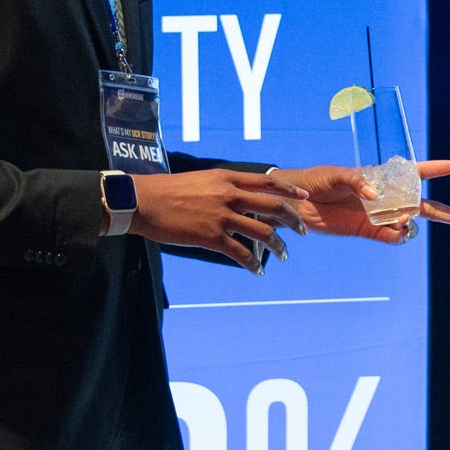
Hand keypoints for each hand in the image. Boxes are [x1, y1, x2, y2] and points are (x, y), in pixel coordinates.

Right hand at [131, 168, 309, 269]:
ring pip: (262, 232)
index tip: (305, 197)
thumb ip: (223, 185)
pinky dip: (253, 264)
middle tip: (303, 232)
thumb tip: (239, 194)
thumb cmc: (169, 190)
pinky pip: (240, 253)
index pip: (268, 181)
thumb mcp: (202, 179)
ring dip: (278, 246)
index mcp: (227, 177)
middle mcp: (229, 194)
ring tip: (284, 256)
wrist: (143, 200)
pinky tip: (257, 272)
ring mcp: (221, 216)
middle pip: (273, 206)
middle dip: (293, 220)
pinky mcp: (210, 236)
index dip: (290, 190)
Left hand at [263, 161, 449, 245]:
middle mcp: (388, 197)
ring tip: (400, 220)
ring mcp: (381, 216)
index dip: (439, 168)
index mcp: (384, 177)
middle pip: (428, 206)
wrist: (296, 205)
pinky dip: (397, 236)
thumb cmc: (316, 180)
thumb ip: (357, 181)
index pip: (418, 171)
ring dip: (412, 224)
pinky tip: (395, 230)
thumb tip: (376, 198)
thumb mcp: (335, 174)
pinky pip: (392, 238)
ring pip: (411, 224)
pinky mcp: (370, 232)